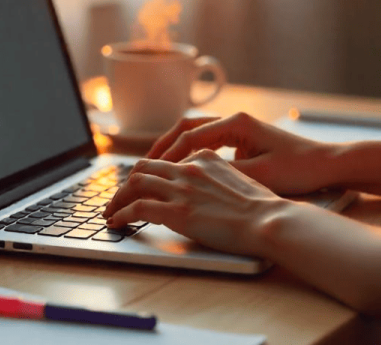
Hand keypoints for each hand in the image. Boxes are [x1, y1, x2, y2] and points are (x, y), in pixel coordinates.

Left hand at [102, 149, 284, 257]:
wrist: (271, 220)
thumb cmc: (264, 208)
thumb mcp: (242, 180)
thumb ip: (219, 178)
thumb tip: (208, 191)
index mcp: (206, 158)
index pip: (167, 160)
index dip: (149, 172)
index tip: (140, 184)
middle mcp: (189, 168)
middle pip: (145, 167)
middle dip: (126, 182)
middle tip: (118, 197)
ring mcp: (181, 188)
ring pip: (135, 184)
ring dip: (117, 198)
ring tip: (109, 211)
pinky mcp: (176, 211)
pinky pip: (136, 208)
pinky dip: (121, 214)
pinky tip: (116, 222)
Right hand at [145, 112, 340, 195]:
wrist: (330, 164)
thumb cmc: (300, 169)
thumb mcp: (259, 176)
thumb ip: (224, 175)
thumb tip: (190, 180)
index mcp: (236, 123)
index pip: (190, 137)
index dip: (168, 156)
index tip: (151, 173)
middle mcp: (234, 120)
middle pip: (186, 127)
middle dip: (163, 146)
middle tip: (143, 165)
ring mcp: (238, 128)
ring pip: (195, 133)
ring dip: (175, 148)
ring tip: (156, 167)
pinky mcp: (243, 139)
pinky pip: (207, 142)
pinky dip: (190, 153)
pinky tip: (183, 170)